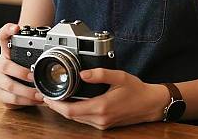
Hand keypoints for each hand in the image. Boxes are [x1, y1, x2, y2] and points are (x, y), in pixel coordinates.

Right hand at [0, 23, 43, 107]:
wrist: (20, 84)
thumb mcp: (31, 58)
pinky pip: (10, 98)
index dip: (8, 30)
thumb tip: (57, 46)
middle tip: (34, 76)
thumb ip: (38, 50)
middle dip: (21, 72)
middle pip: (5, 66)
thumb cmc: (27, 67)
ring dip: (26, 91)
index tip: (16, 28)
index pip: (2, 35)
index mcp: (6, 49)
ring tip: (39, 93)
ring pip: (8, 85)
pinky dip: (24, 101)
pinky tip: (34, 100)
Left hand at [43, 68, 169, 129]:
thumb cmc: (136, 90)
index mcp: (102, 107)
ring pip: (77, 120)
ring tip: (56, 98)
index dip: (56, 105)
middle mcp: (100, 119)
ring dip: (65, 110)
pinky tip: (71, 103)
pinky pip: (84, 120)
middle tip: (47, 95)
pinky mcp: (104, 124)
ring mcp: (102, 124)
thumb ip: (100, 73)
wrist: (150, 104)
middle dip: (57, 107)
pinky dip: (75, 112)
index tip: (47, 96)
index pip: (71, 111)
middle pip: (71, 117)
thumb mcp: (119, 76)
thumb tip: (83, 72)